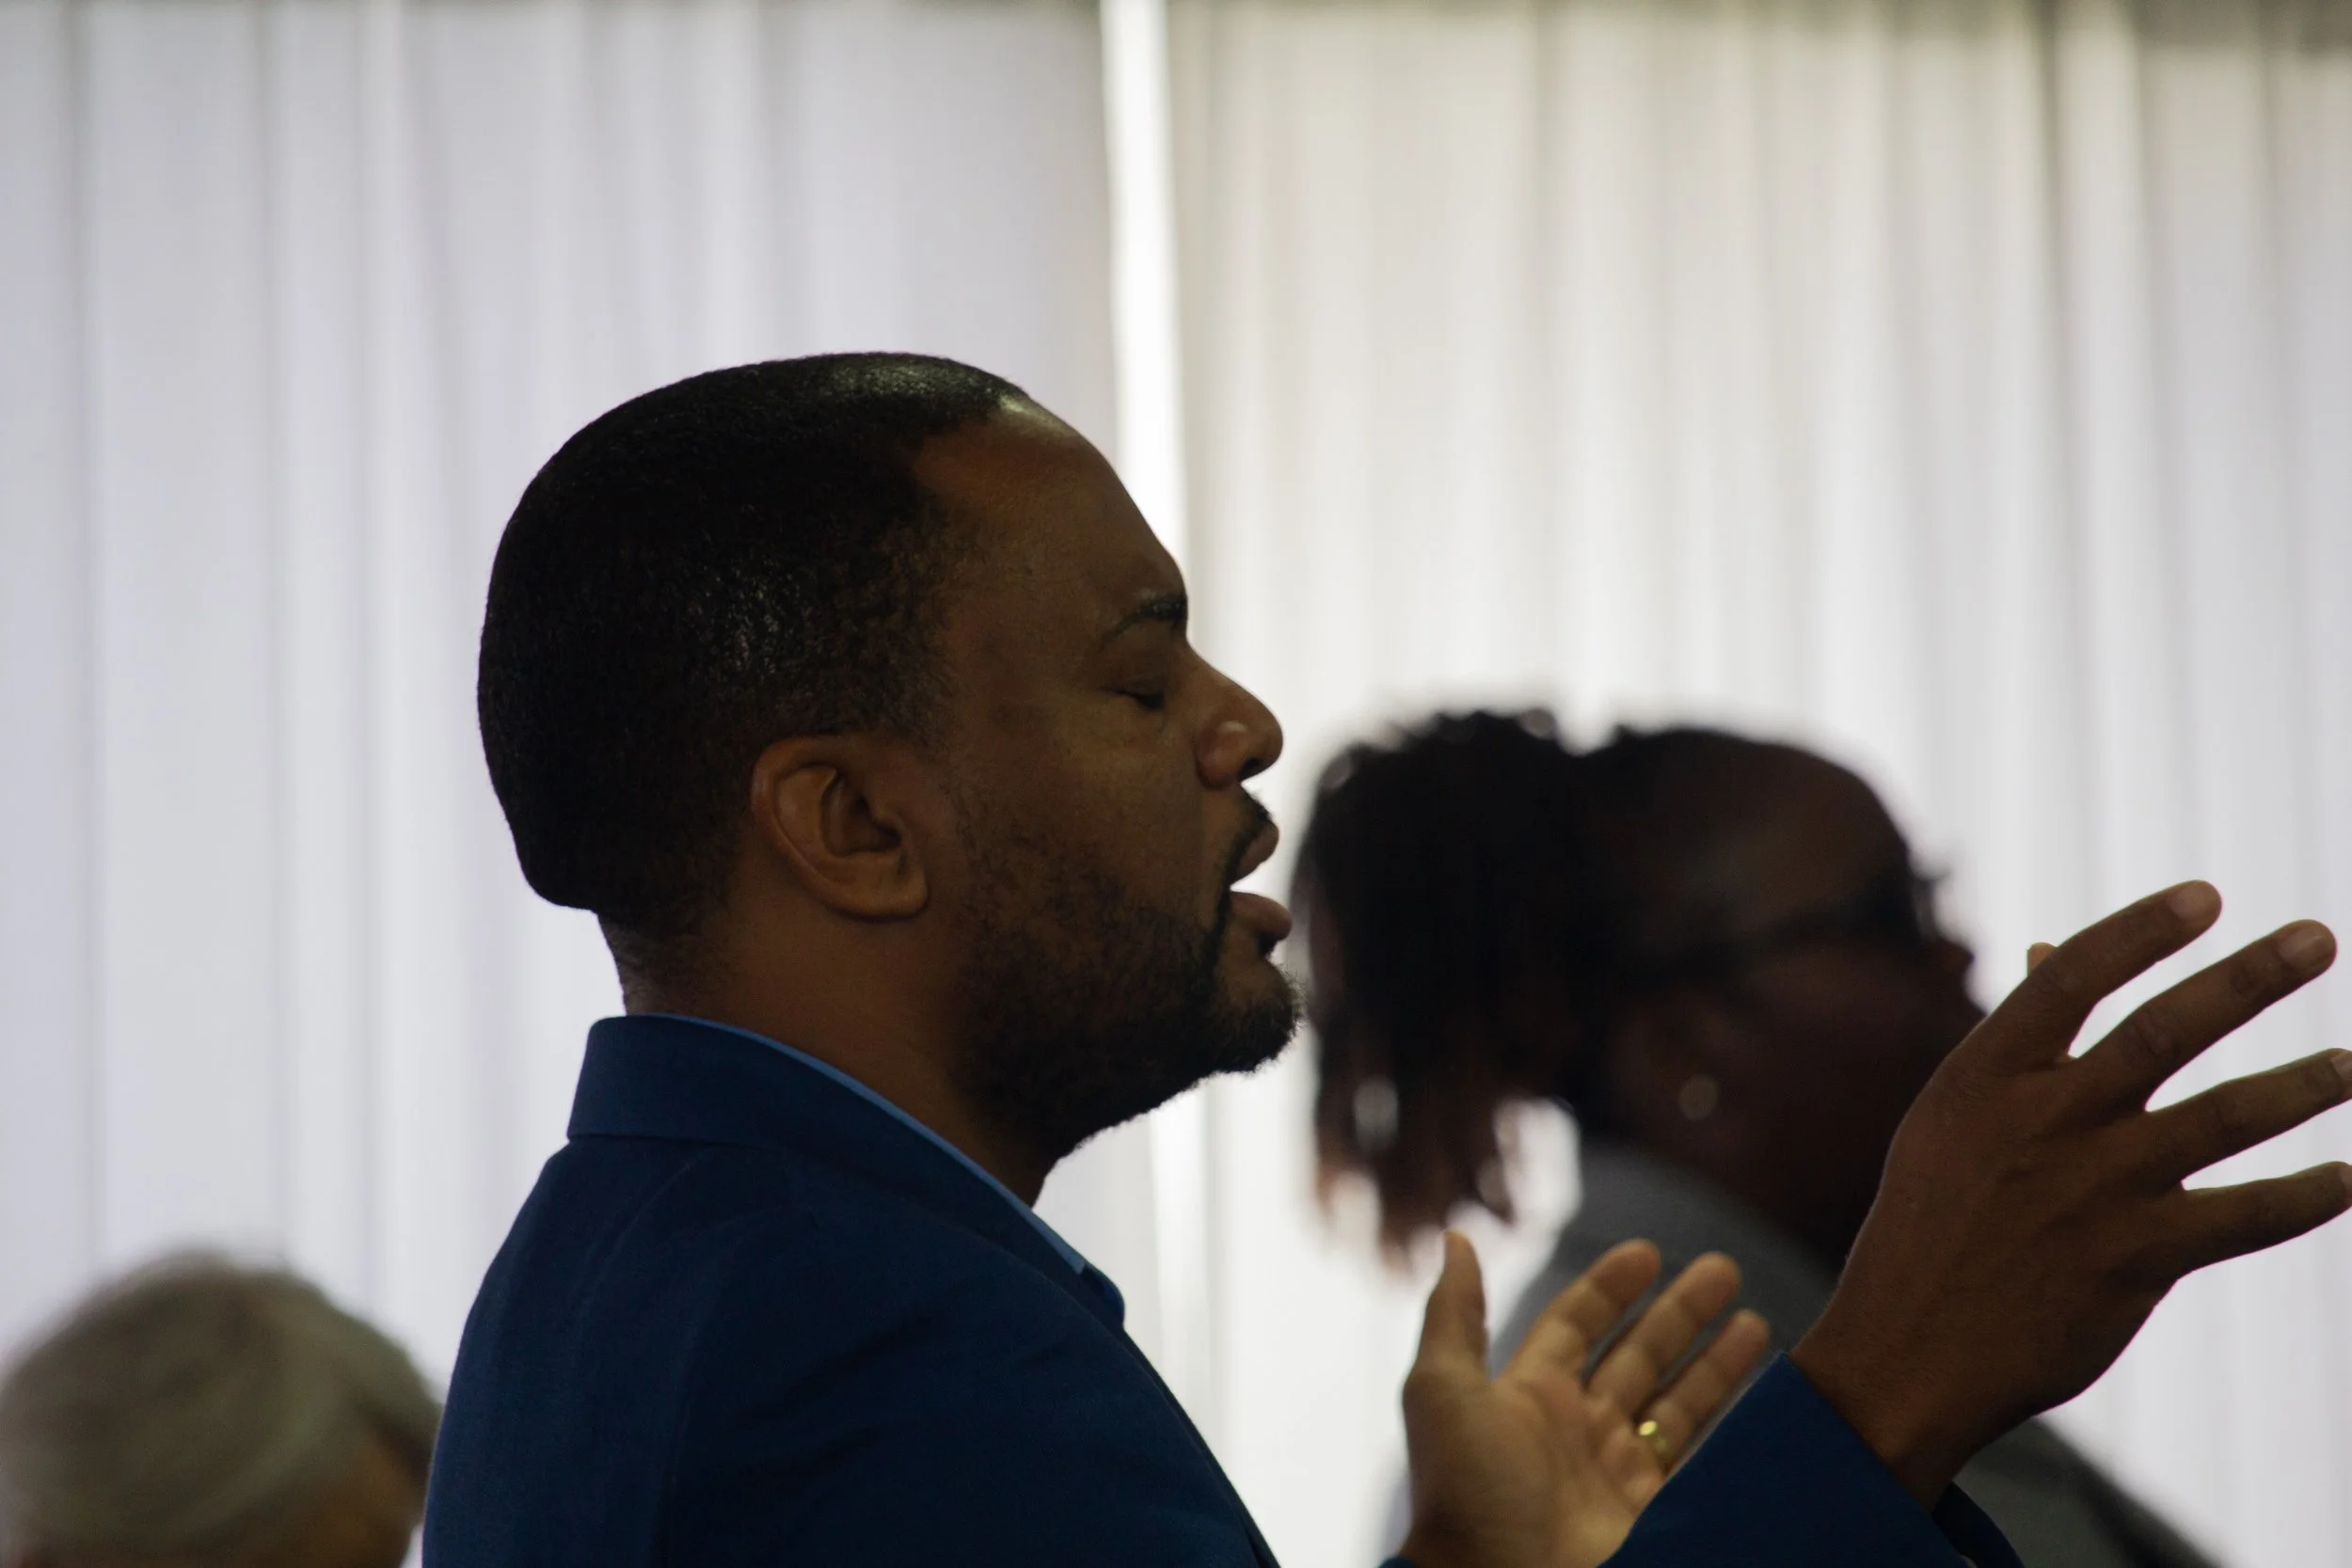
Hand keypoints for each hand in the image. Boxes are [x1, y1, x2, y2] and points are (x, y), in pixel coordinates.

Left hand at [1398, 1234, 1768, 1567]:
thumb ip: (1454, 1313)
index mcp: (1528, 1394)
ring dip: (1716, 1361)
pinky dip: (1730, 1428)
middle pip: (1637, 1355)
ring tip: (1755, 1321)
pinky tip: (1763, 1398)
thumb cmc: (1465, 1490)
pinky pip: (1699, 1459)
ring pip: (1676, 1403)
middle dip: (1680, 1312)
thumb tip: (1454, 1236)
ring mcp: (1617, 1474)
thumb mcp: (1443, 1390)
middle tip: (1726, 1267)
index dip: (1611, 1287)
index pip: (1576, 1323)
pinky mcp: (1653, 1515)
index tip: (1650, 1251)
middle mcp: (1576, 1429)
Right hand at [1794, 881, 2351, 1503]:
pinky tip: (2343, 1180)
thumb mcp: (1950, 1120)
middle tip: (2317, 939)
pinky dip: (2303, 1197)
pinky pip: (2243, 1217)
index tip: (2208, 896)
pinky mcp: (2136, 1260)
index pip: (2073, 979)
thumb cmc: (1931, 1223)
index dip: (2142, 932)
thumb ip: (2016, 1044)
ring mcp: (2095, 1190)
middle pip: (2165, 1031)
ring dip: (2302, 1087)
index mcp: (1986, 1077)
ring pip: (2223, 1119)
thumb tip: (2050, 951)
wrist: (1909, 1349)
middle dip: (2249, 979)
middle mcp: (2045, 1122)